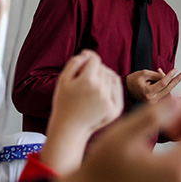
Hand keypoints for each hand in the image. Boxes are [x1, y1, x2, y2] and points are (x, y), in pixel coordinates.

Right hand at [41, 51, 122, 174]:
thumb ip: (74, 63)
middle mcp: (101, 90)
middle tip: (84, 77)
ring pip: (112, 77)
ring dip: (104, 76)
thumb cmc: (64, 103)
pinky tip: (102, 89)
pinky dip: (112, 86)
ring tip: (93, 83)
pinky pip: (117, 90)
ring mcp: (109, 101)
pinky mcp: (115, 110)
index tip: (83, 62)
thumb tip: (88, 53)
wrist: (69, 128)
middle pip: (103, 68)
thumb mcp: (63, 80)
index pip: (94, 59)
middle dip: (95, 69)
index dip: (88, 58)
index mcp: (87, 80)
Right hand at [125, 67, 180, 103]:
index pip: (163, 84)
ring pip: (167, 91)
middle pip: (168, 89)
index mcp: (148, 93)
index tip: (175, 70)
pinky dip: (166, 85)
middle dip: (177, 80)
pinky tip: (165, 77)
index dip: (170, 76)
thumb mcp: (144, 73)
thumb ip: (157, 75)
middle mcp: (152, 100)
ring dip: (170, 81)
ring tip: (171, 73)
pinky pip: (163, 92)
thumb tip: (168, 76)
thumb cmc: (133, 81)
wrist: (126, 89)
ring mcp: (154, 103)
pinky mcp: (155, 102)